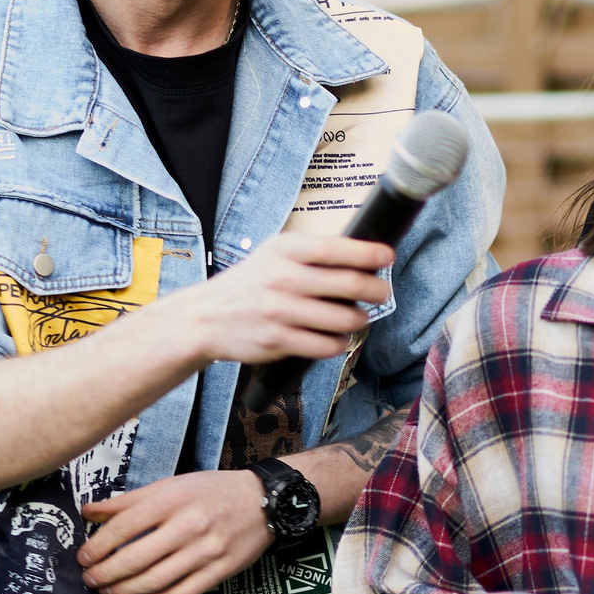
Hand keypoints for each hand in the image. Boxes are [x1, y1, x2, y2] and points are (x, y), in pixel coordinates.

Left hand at [78, 471, 275, 593]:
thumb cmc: (211, 491)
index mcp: (172, 499)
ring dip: (124, 590)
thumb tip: (89, 512)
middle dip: (105, 574)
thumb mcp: (170, 485)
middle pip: (135, 558)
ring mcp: (205, 552)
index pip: (124, 527)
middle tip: (90, 579)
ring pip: (154, 581)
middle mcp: (188, 526)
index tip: (83, 556)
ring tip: (108, 590)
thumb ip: (129, 501)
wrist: (262, 502)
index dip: (98, 546)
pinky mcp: (219, 572)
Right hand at [178, 234, 394, 366]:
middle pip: (350, 284)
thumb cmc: (249, 283)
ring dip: (358, 320)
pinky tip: (335, 338)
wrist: (205, 317)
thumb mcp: (275, 254)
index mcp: (285, 250)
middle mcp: (284, 278)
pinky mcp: (278, 340)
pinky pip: (326, 345)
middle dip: (376, 290)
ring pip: (344, 319)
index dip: (368, 253)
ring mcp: (281, 311)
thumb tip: (363, 254)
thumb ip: (312, 253)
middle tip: (382, 293)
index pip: (336, 248)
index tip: (387, 256)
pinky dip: (338, 343)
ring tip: (356, 318)